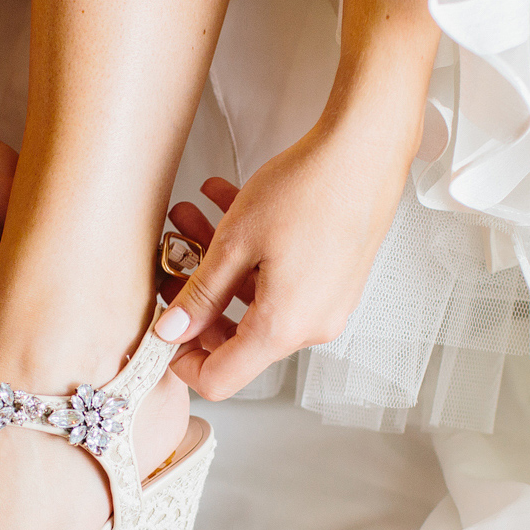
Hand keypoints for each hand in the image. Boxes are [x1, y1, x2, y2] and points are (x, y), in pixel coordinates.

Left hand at [154, 121, 412, 400]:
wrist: (365, 150)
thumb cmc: (308, 190)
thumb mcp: (235, 242)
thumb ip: (200, 294)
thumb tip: (171, 330)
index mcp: (283, 329)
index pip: (221, 379)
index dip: (182, 362)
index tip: (164, 331)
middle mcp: (311, 327)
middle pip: (236, 337)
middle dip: (197, 300)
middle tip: (171, 261)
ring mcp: (326, 304)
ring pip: (255, 300)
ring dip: (218, 265)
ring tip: (189, 217)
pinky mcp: (333, 280)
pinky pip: (281, 282)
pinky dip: (251, 255)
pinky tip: (225, 205)